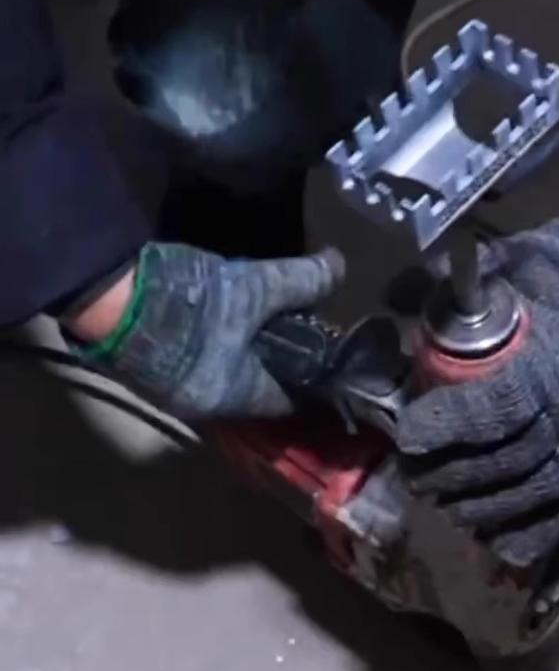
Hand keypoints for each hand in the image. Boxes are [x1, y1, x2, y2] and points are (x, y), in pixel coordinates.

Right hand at [68, 243, 343, 421]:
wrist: (106, 294)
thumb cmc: (190, 302)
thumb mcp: (255, 286)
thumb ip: (302, 280)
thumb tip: (340, 265)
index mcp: (235, 396)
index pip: (286, 400)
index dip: (310, 379)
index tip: (325, 354)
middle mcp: (205, 405)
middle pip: (256, 388)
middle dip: (277, 362)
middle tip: (297, 328)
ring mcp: (173, 392)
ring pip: (226, 375)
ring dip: (245, 352)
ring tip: (264, 318)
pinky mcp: (150, 372)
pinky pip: (199, 364)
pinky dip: (219, 347)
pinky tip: (225, 319)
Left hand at [396, 216, 558, 565]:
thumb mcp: (525, 258)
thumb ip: (470, 275)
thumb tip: (409, 285)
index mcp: (548, 366)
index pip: (489, 411)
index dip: (444, 428)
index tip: (407, 436)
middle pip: (502, 462)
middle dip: (449, 474)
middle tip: (414, 474)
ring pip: (530, 495)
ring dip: (479, 508)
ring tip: (444, 505)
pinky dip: (531, 535)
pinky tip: (496, 540)